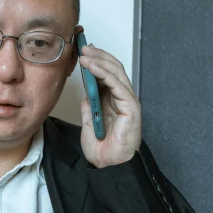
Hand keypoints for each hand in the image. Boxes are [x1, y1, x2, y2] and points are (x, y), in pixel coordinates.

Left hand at [79, 41, 141, 167]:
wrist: (109, 165)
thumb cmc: (103, 149)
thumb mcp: (89, 122)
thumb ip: (89, 107)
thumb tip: (85, 94)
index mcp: (113, 101)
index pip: (107, 74)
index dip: (96, 61)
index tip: (82, 52)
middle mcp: (122, 98)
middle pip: (113, 69)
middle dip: (98, 55)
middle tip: (82, 47)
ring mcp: (127, 101)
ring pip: (116, 72)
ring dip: (99, 60)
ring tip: (84, 53)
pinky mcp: (130, 106)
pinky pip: (117, 85)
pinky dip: (104, 73)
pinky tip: (92, 66)